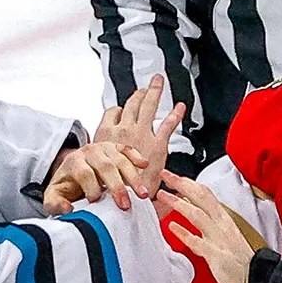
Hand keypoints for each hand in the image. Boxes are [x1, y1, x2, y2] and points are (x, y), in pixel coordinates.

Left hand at [43, 141, 149, 214]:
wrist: (71, 173)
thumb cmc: (65, 188)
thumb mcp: (53, 197)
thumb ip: (55, 204)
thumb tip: (67, 209)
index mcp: (73, 162)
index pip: (84, 172)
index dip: (91, 186)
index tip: (96, 201)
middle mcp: (89, 152)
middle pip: (105, 166)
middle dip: (116, 186)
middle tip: (125, 204)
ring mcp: (104, 148)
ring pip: (120, 159)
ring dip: (133, 177)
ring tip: (142, 194)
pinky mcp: (115, 148)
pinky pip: (127, 149)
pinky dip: (137, 156)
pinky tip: (145, 165)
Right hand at [95, 74, 186, 205]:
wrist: (122, 198)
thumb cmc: (111, 189)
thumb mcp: (101, 170)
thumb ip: (106, 161)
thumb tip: (106, 167)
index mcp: (107, 136)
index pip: (112, 113)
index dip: (119, 108)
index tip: (123, 106)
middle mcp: (123, 131)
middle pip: (131, 104)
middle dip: (139, 94)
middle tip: (146, 88)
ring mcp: (141, 134)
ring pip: (147, 106)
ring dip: (153, 93)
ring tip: (158, 84)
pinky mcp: (157, 144)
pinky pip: (167, 125)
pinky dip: (175, 115)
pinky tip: (180, 107)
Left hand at [159, 171, 255, 282]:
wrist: (256, 279)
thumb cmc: (240, 260)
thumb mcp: (225, 234)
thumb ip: (208, 220)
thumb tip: (190, 205)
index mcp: (224, 219)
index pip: (205, 195)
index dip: (189, 183)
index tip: (174, 176)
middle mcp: (222, 225)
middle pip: (201, 198)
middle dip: (182, 184)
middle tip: (165, 175)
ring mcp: (219, 239)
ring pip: (197, 215)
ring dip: (178, 203)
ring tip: (163, 196)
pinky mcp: (216, 255)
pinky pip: (197, 242)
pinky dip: (184, 233)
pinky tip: (172, 226)